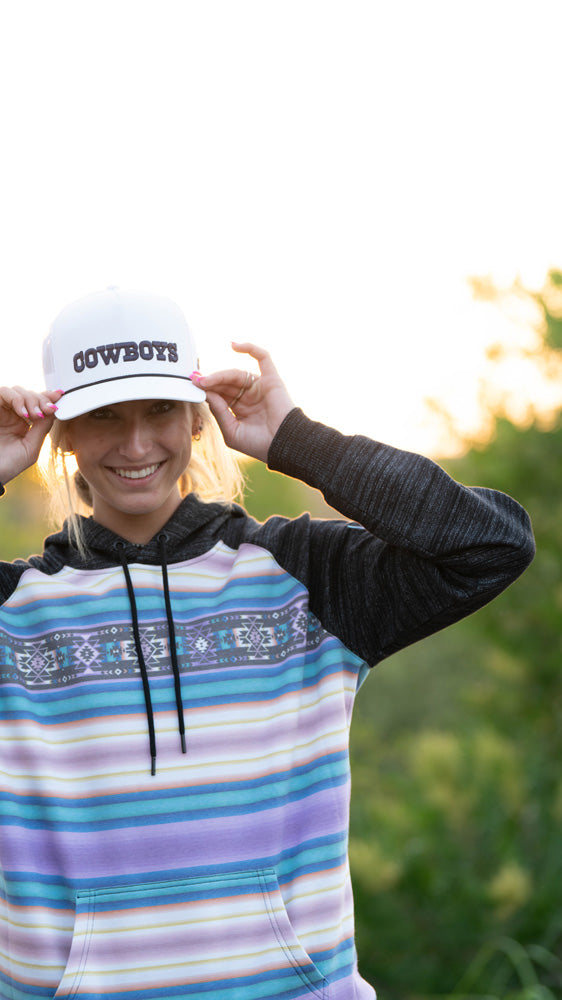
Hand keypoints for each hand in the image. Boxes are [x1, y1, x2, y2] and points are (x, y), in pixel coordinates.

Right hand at [0, 386, 63, 484]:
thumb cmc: (9, 465)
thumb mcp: (31, 448)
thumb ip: (42, 428)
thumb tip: (54, 410)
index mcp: (23, 423)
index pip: (37, 404)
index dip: (48, 397)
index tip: (60, 396)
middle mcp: (12, 414)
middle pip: (29, 394)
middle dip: (41, 400)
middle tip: (47, 410)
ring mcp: (2, 410)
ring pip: (17, 390)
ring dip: (30, 399)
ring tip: (35, 415)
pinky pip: (4, 392)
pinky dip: (16, 399)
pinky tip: (23, 413)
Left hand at [194, 343, 294, 461]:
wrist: (283, 446)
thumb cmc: (259, 444)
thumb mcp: (231, 430)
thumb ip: (219, 411)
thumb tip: (206, 392)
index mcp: (240, 408)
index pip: (220, 394)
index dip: (207, 389)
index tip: (193, 386)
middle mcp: (249, 396)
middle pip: (225, 383)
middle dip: (210, 381)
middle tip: (195, 380)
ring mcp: (259, 386)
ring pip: (236, 374)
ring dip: (220, 374)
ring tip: (206, 379)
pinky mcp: (271, 379)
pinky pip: (262, 357)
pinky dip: (250, 348)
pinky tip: (234, 345)